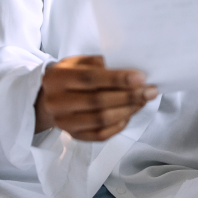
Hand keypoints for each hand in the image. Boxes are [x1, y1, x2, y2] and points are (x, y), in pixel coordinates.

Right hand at [35, 55, 157, 140]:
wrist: (47, 98)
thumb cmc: (69, 75)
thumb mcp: (78, 62)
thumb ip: (99, 64)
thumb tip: (130, 72)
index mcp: (57, 78)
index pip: (90, 78)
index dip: (117, 79)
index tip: (141, 78)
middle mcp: (57, 102)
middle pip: (97, 101)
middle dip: (129, 96)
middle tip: (150, 91)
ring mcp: (64, 122)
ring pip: (101, 120)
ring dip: (128, 110)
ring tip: (144, 101)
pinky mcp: (73, 135)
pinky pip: (100, 134)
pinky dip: (119, 125)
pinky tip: (130, 114)